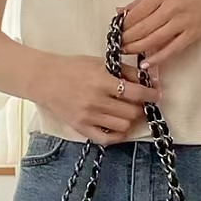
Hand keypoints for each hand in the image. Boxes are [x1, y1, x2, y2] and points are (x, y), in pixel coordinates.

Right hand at [33, 54, 156, 144]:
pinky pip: (108, 138)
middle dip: (140, 107)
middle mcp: (96, 100)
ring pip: (124, 125)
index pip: (136, 92)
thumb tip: (149, 79)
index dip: (151, 94)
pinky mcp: (81, 128)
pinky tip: (118, 125)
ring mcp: (88, 117)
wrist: (44, 79)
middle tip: (138, 102)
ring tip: (126, 111)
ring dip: (130, 119)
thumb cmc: (73, 68)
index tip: (155, 94)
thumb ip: (124, 71)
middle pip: (132, 112)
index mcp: (101, 80)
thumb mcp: (99, 62)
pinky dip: (118, 134)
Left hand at [121, 0, 200, 68]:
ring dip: (136, 48)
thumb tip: (121, 11)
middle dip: (126, 39)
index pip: (135, 12)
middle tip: (116, 45)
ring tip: (126, 52)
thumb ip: (144, 0)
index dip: (123, 25)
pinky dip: (157, 58)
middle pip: (141, 28)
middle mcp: (171, 7)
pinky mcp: (191, 34)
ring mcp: (182, 22)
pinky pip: (171, 49)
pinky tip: (146, 63)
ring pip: (152, 39)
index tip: (114, 31)